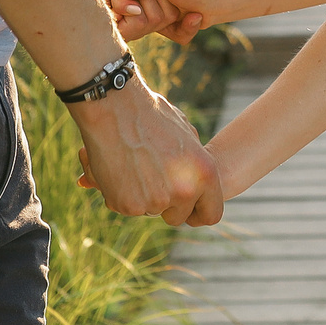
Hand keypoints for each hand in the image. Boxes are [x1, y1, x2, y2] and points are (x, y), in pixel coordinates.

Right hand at [67, 79, 223, 226]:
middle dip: (166, 204)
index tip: (187, 209)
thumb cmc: (150, 114)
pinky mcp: (129, 205)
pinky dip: (121, 194)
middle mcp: (185, 191)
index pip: (211, 214)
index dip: (198, 213)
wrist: (114, 107)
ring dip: (143, 197)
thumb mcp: (187, 134)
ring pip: (150, 211)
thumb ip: (194, 163)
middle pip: (177, 217)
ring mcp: (156, 201)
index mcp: (206, 174)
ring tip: (134, 165)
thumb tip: (197, 182)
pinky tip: (118, 169)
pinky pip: (127, 208)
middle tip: (152, 178)